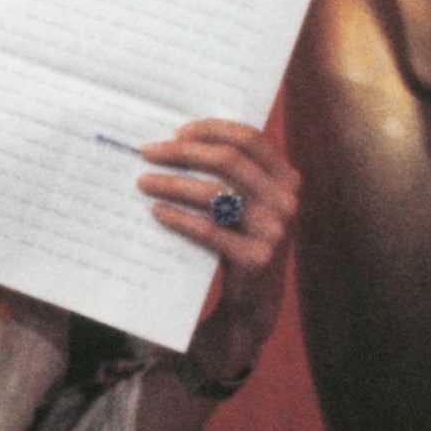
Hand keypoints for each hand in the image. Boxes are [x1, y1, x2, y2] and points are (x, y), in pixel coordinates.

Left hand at [139, 119, 300, 384]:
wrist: (255, 301)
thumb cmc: (241, 239)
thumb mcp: (247, 203)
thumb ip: (232, 173)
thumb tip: (176, 138)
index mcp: (286, 178)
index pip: (250, 138)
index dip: (212, 129)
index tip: (176, 131)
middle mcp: (286, 200)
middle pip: (228, 160)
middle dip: (183, 152)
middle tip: (148, 152)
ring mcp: (275, 230)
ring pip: (215, 194)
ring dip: (172, 183)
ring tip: (143, 181)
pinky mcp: (256, 259)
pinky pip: (208, 231)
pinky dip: (178, 218)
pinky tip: (156, 211)